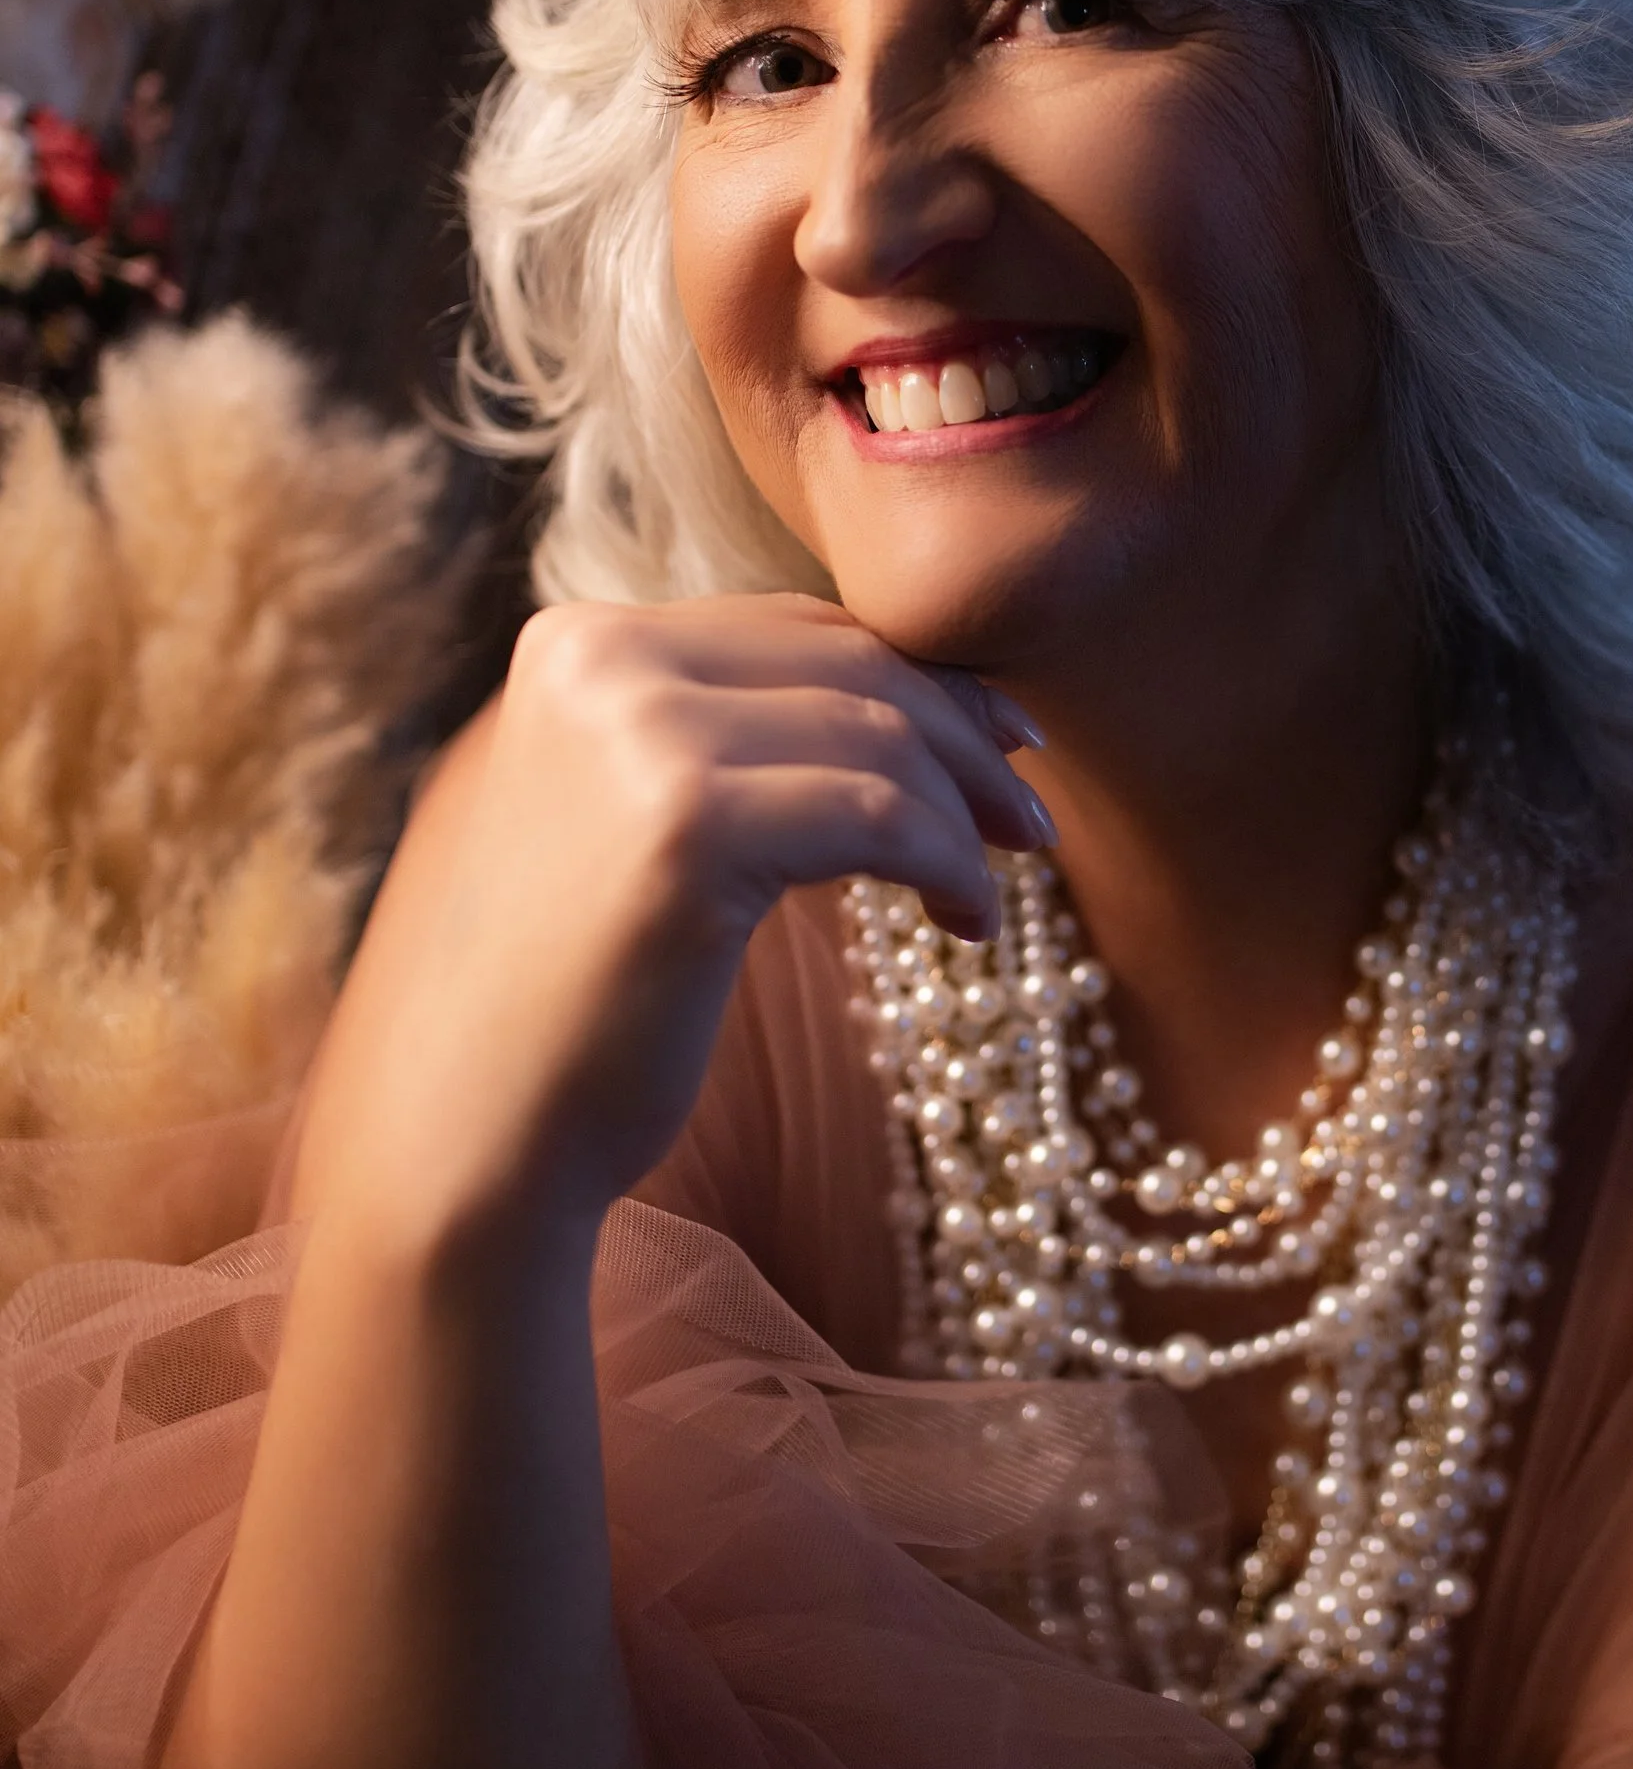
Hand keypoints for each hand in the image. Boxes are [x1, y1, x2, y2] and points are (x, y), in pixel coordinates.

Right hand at [290, 594, 1051, 1251]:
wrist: (465, 1138)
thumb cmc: (556, 1003)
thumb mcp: (617, 821)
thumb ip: (708, 739)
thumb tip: (889, 700)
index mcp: (575, 644)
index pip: (791, 629)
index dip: (913, 680)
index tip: (998, 740)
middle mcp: (598, 662)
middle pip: (847, 663)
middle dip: (962, 732)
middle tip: (1031, 814)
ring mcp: (638, 736)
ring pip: (878, 736)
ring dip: (966, 809)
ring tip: (1002, 878)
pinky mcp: (689, 829)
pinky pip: (882, 817)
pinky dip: (949, 864)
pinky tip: (968, 921)